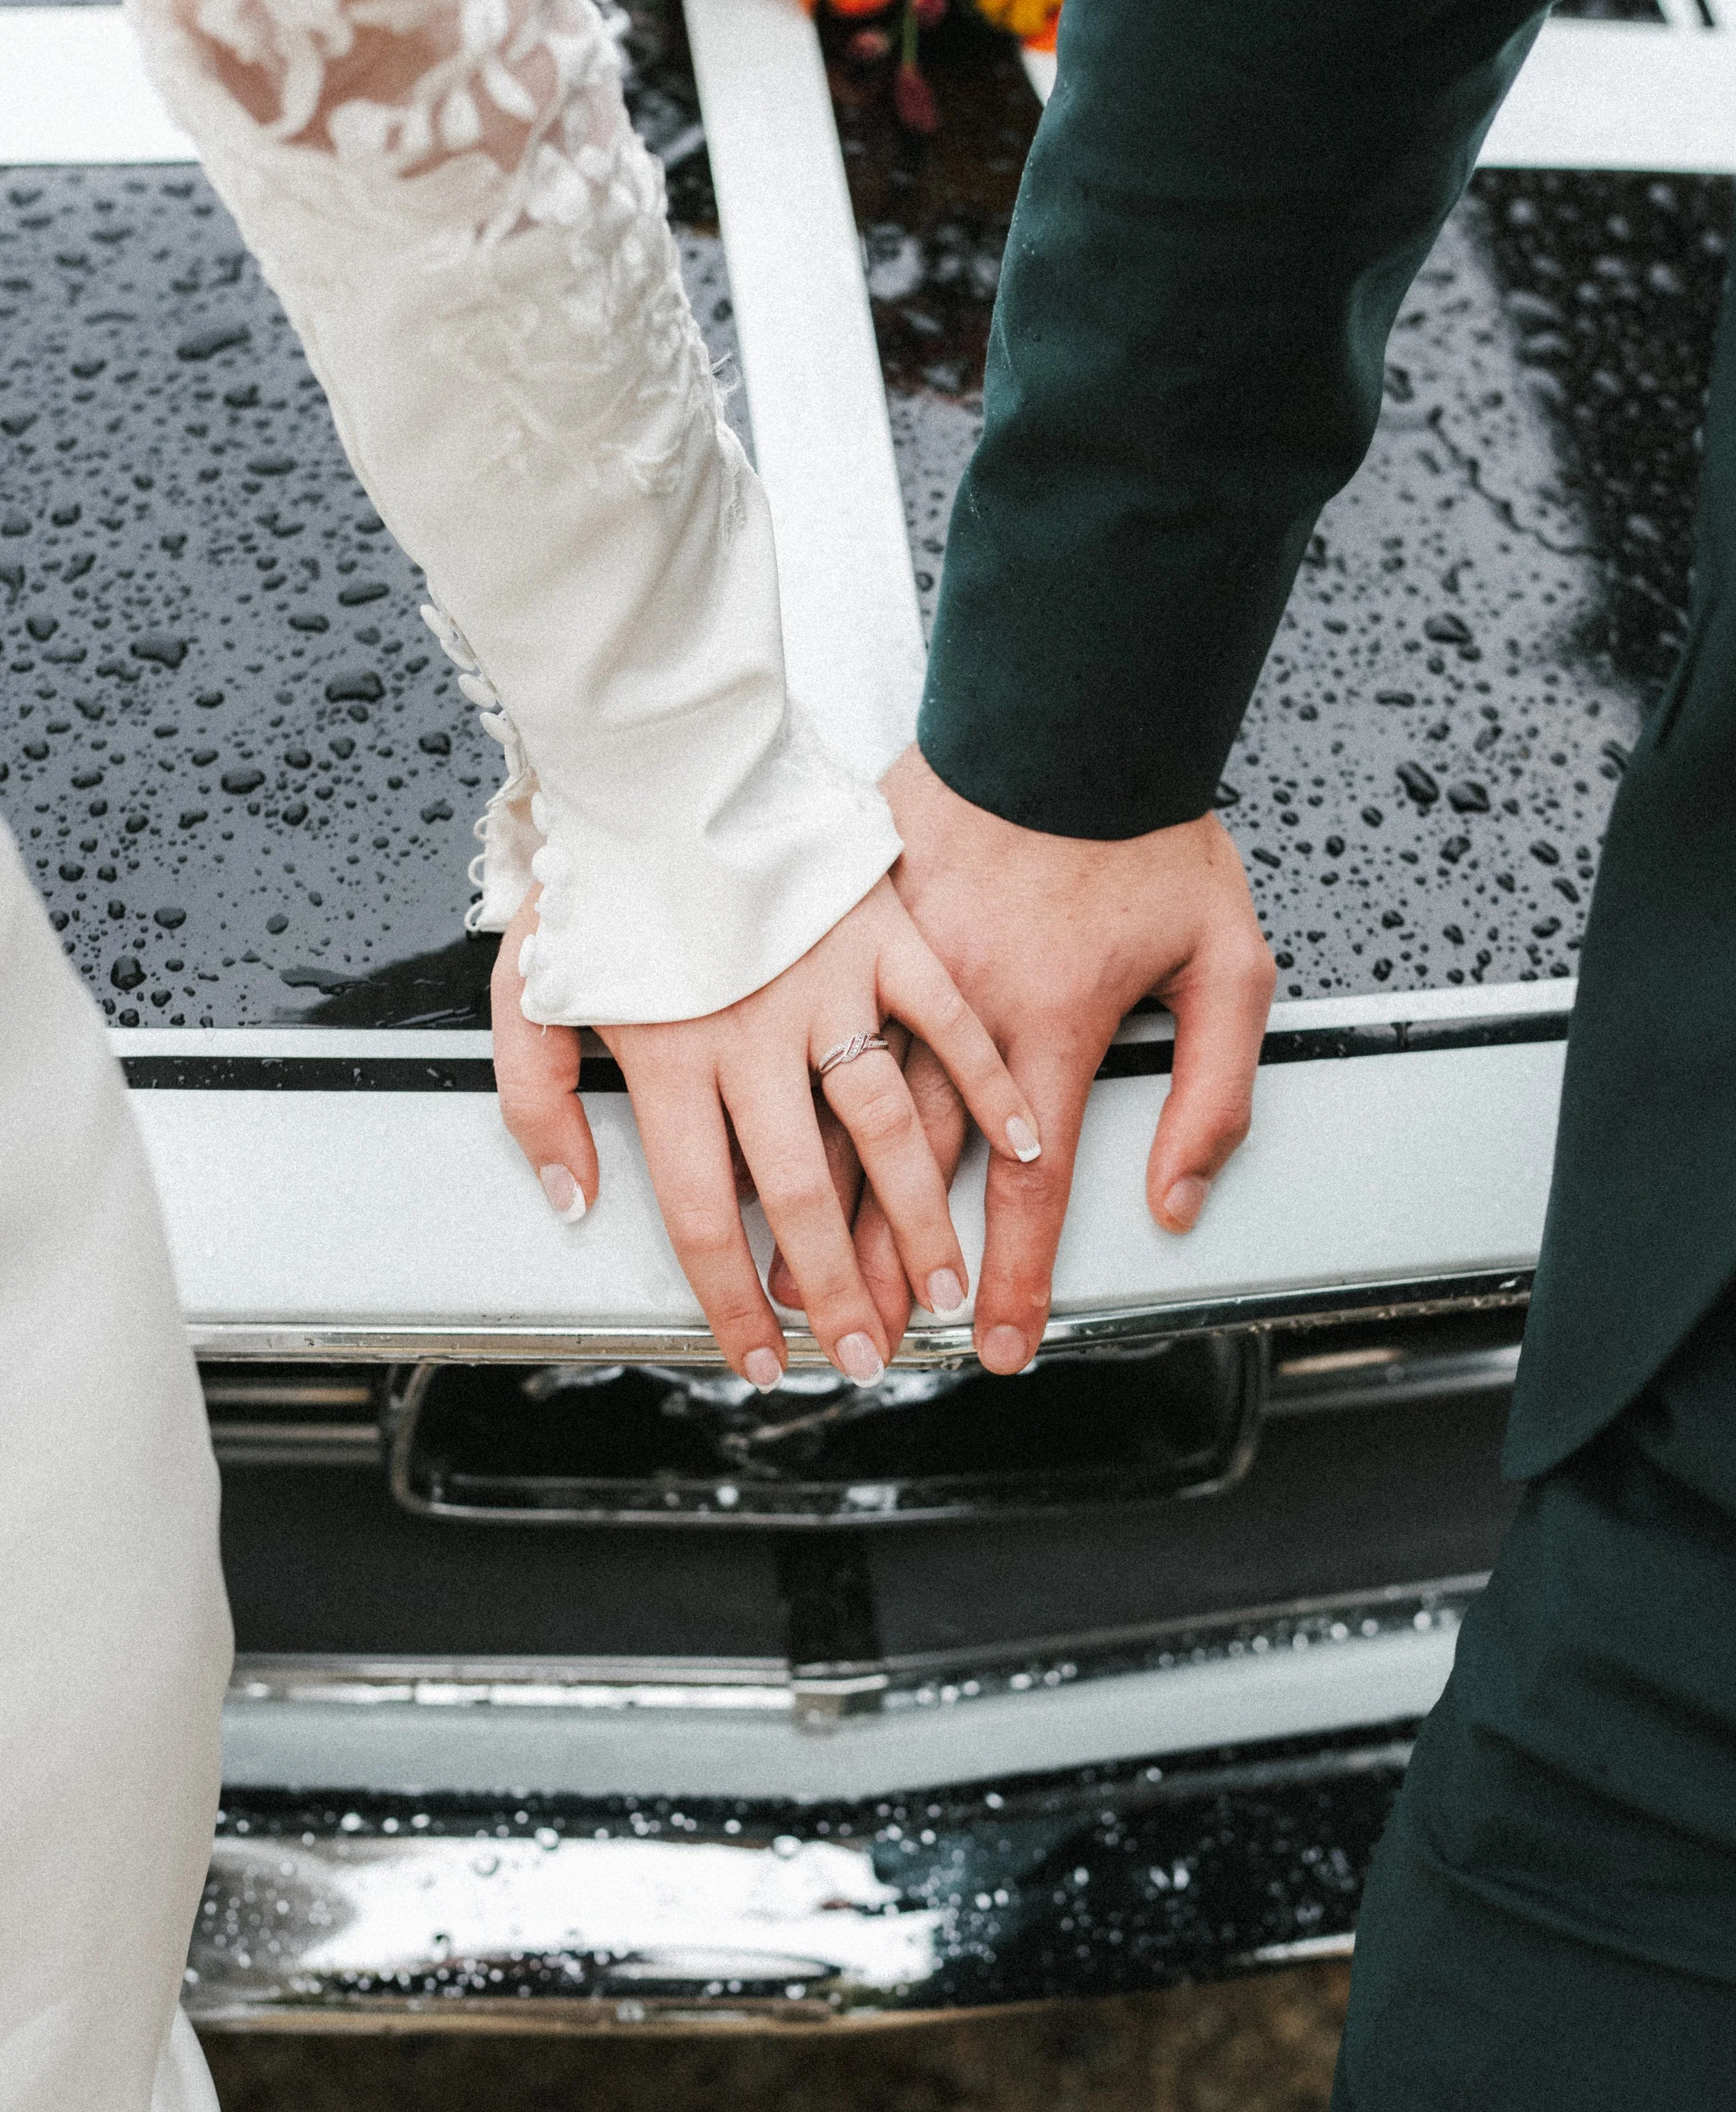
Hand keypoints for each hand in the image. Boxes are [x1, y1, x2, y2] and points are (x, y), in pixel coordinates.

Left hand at [491, 876, 1041, 1388]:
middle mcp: (753, 1033)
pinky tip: (1017, 1142)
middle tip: (865, 1354)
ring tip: (942, 1285)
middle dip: (838, 1292)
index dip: (734, 1301)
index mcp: (669, 1058)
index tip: (762, 1358)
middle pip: (805, 1193)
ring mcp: (827, 983)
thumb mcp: (525, 992)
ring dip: (922, 1218)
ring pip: (886, 1125)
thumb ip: (534, 1105)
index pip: (706, 1214)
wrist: (654, 754)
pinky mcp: (881, 931)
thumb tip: (573, 1200)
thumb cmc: (594, 873)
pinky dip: (987, 1084)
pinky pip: (946, 1020)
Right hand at [799, 744, 1274, 1373]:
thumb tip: (1179, 1195)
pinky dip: (783, 1095)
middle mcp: (965, 1006)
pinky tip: (755, 1149)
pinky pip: (814, 1026)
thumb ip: (1215, 1090)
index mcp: (1054, 1022)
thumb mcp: (1230, 961)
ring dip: (822, 1210)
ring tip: (794, 1284)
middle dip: (888, 1272)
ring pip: (847, 1113)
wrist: (1068, 705)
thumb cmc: (1146, 829)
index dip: (1015, 1277)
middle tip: (865, 1345)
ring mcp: (896, 963)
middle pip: (918, 1172)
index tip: (998, 1345)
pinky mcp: (859, 923)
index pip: (1031, 1185)